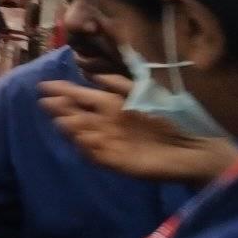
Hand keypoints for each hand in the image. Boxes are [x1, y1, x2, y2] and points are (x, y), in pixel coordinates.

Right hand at [38, 76, 237, 184]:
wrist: (193, 148)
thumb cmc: (171, 117)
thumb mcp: (145, 92)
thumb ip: (119, 84)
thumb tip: (91, 76)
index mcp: (110, 105)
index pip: (80, 96)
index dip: (62, 91)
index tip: (44, 86)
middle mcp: (105, 123)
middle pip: (76, 114)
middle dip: (61, 108)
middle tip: (46, 102)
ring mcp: (109, 142)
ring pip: (82, 133)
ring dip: (71, 127)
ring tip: (60, 119)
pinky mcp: (116, 162)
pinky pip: (95, 154)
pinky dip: (86, 147)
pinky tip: (79, 139)